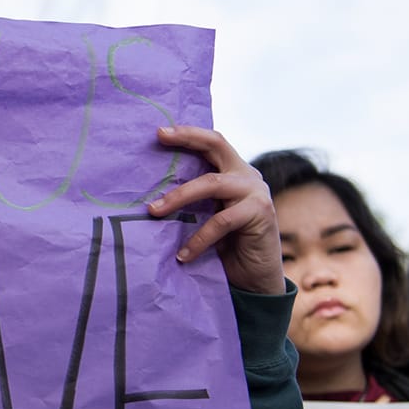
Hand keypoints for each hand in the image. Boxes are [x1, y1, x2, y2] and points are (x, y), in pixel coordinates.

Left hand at [147, 125, 284, 294]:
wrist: (255, 277)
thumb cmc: (224, 246)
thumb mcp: (204, 216)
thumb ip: (192, 200)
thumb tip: (148, 192)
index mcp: (233, 171)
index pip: (211, 143)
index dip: (188, 133)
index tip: (159, 131)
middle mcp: (247, 175)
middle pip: (216, 145)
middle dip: (186, 138)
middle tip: (159, 137)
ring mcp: (256, 192)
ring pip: (211, 183)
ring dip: (178, 197)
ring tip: (154, 212)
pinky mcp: (261, 213)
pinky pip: (220, 221)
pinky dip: (198, 238)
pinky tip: (183, 255)